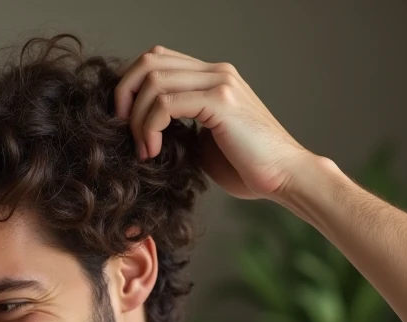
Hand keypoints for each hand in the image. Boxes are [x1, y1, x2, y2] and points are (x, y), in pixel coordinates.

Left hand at [114, 45, 317, 200]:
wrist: (285, 177)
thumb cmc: (248, 167)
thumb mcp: (205, 141)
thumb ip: (180, 125)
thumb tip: (144, 130)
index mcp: (213, 77)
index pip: (158, 60)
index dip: (132, 86)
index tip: (125, 123)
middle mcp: (216, 72)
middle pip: (149, 61)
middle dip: (124, 95)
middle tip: (121, 131)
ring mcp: (220, 83)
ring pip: (153, 81)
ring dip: (136, 119)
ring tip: (144, 150)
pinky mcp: (221, 102)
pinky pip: (165, 103)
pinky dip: (149, 128)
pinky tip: (153, 152)